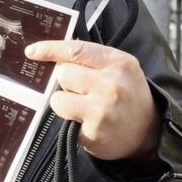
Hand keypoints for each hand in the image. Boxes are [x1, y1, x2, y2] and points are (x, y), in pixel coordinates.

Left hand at [25, 39, 161, 163]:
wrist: (149, 132)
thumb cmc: (128, 96)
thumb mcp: (120, 69)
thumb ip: (92, 60)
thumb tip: (55, 57)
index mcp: (119, 63)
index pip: (76, 50)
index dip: (50, 49)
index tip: (31, 51)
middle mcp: (111, 84)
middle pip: (62, 73)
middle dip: (66, 81)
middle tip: (83, 90)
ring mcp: (101, 109)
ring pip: (57, 98)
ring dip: (64, 102)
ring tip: (83, 107)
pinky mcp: (92, 131)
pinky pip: (63, 121)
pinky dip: (71, 122)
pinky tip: (88, 123)